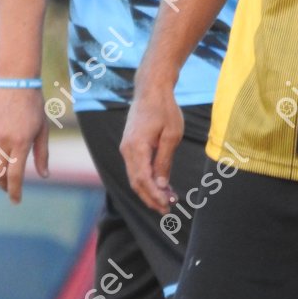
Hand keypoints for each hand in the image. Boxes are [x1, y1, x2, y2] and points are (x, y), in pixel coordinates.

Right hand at [0, 88, 48, 202]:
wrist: (16, 81)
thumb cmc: (33, 105)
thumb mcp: (43, 129)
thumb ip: (42, 154)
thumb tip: (44, 176)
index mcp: (22, 141)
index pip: (15, 175)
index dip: (15, 191)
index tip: (16, 200)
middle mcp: (3, 139)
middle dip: (4, 185)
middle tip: (10, 187)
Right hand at [120, 88, 183, 212]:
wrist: (152, 89)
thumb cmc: (165, 109)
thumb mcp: (171, 135)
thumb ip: (164, 161)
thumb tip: (160, 185)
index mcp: (136, 147)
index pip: (143, 180)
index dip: (155, 196)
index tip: (168, 205)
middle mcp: (126, 150)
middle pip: (136, 183)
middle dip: (151, 198)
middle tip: (168, 210)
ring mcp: (126, 148)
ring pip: (134, 177)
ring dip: (148, 191)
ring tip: (166, 201)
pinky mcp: (129, 146)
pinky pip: (135, 168)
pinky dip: (146, 179)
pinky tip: (159, 185)